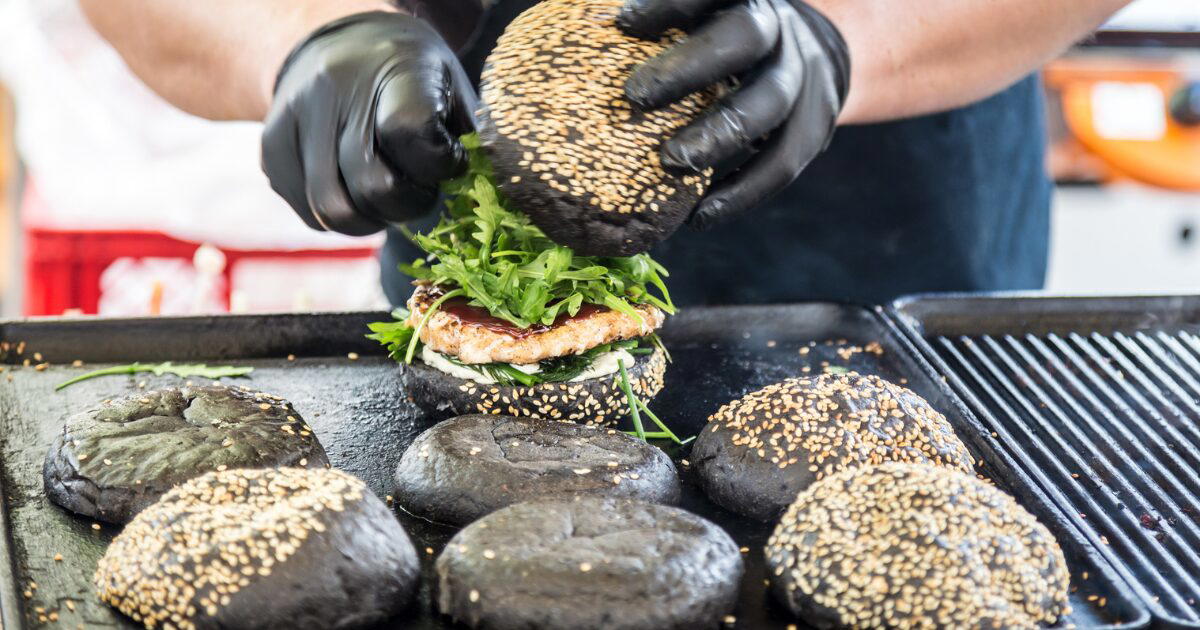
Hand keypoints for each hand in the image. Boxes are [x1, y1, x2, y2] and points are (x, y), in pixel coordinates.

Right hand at [263, 11, 477, 235]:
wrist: (346, 44)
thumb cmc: (417, 81)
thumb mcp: (452, 93)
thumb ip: (467, 144)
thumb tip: (481, 205)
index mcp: (394, 66)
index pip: (408, 131)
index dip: (436, 165)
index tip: (448, 162)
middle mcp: (334, 86)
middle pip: (371, 187)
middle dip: (405, 206)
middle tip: (417, 190)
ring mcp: (294, 116)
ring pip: (332, 211)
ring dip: (369, 220)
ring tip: (386, 196)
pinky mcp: (271, 148)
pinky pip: (308, 213)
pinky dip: (339, 216)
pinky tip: (354, 188)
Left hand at [618, 0, 849, 228]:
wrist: (809, 55)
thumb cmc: (726, 38)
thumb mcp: (705, 20)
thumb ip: (666, 28)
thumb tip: (598, 34)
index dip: (672, 5)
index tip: (625, 24)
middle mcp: (780, 29)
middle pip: (745, 37)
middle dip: (689, 68)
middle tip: (635, 97)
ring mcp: (804, 77)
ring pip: (769, 106)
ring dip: (717, 138)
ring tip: (670, 163)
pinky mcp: (815, 126)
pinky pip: (782, 163)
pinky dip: (741, 193)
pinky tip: (699, 216)